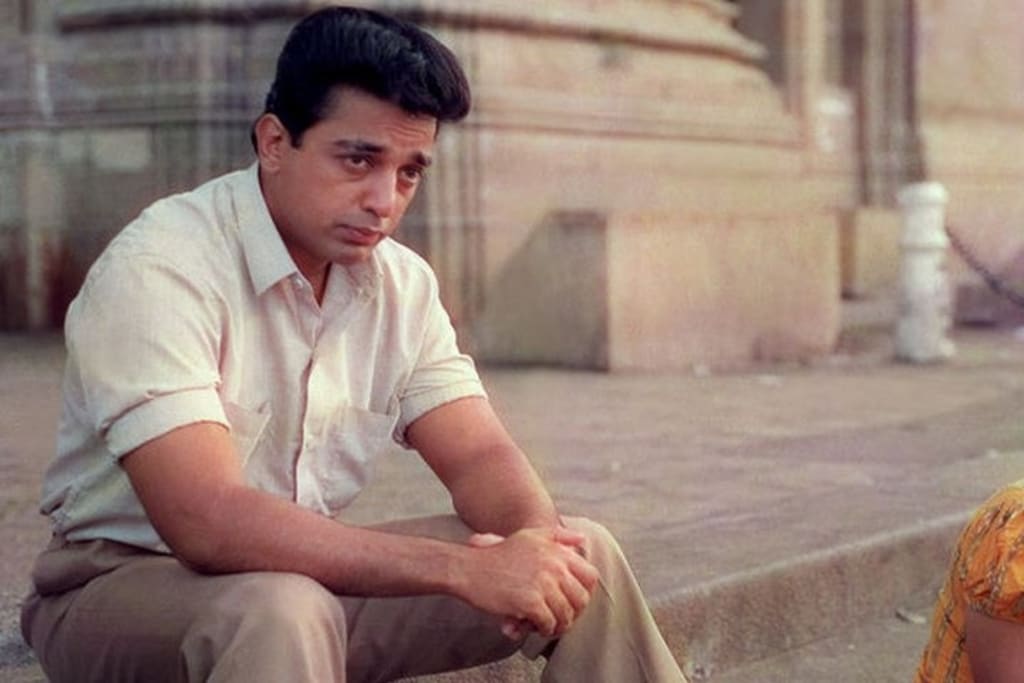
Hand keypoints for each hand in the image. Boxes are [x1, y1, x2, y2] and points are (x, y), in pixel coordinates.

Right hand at [463, 526, 598, 639]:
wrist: (469, 568)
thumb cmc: (498, 555)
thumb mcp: (530, 536)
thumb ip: (558, 535)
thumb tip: (583, 539)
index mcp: (557, 551)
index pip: (590, 576)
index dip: (584, 593)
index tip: (571, 601)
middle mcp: (554, 565)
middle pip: (581, 599)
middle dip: (573, 614)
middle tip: (559, 619)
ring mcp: (543, 583)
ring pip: (565, 615)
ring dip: (557, 626)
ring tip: (546, 626)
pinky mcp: (530, 601)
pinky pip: (548, 623)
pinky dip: (543, 630)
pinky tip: (532, 627)